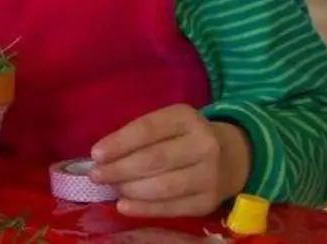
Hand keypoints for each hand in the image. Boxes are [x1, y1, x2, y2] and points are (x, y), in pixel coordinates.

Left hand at [89, 104, 250, 217]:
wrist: (231, 157)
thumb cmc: (185, 137)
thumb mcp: (168, 123)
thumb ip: (139, 136)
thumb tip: (102, 158)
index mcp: (187, 118)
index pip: (148, 129)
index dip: (119, 142)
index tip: (96, 154)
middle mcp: (203, 144)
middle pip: (155, 159)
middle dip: (120, 169)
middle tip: (97, 175)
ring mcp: (210, 175)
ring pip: (163, 186)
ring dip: (130, 189)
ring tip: (112, 188)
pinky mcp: (209, 201)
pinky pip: (172, 208)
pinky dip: (144, 208)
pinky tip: (124, 206)